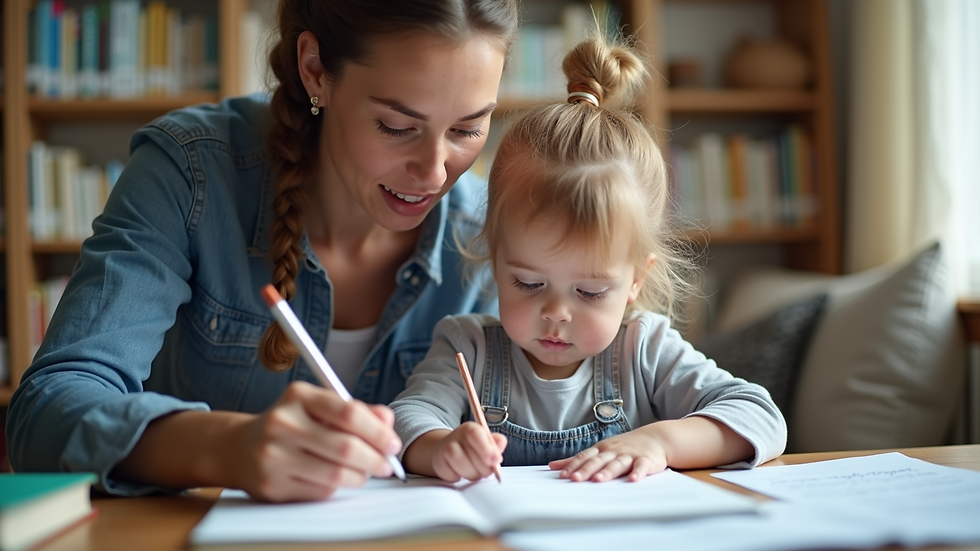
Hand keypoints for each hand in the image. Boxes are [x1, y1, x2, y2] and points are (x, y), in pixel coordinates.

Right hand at [232, 381, 401, 501]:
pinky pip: (320, 492)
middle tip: (387, 464)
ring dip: (359, 476)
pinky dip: (337, 488)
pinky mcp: (271, 485)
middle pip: (346, 448)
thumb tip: (387, 422)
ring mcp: (274, 456)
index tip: (393, 443)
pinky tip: (336, 479)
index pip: (349, 413)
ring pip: (336, 475)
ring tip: (363, 472)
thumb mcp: (320, 406)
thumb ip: (357, 411)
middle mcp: (282, 423)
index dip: (378, 432)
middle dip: (376, 459)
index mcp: (298, 396)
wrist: (239, 447)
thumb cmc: (291, 424)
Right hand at [430, 422, 506, 481]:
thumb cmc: (471, 446)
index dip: (487, 449)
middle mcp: (456, 436)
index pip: (476, 435)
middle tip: (486, 468)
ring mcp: (445, 450)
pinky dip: (460, 477)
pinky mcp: (439, 464)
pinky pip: (453, 476)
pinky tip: (460, 471)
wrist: (445, 450)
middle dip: (484, 468)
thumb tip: (501, 443)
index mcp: (470, 428)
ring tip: (473, 470)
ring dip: (472, 474)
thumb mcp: (486, 441)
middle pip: (473, 457)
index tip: (496, 460)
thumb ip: (496, 442)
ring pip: (463, 467)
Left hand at [549, 429, 667, 482]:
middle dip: (586, 470)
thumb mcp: (599, 450)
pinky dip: (638, 473)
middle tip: (575, 479)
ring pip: (617, 463)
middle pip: (598, 461)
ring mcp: (630, 455)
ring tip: (598, 480)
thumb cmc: (623, 447)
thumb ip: (577, 459)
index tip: (562, 476)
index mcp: (601, 449)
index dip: (573, 466)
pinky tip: (633, 480)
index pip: (585, 457)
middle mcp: (613, 451)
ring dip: (608, 471)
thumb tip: (552, 466)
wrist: (656, 438)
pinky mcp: (646, 460)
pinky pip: (642, 466)